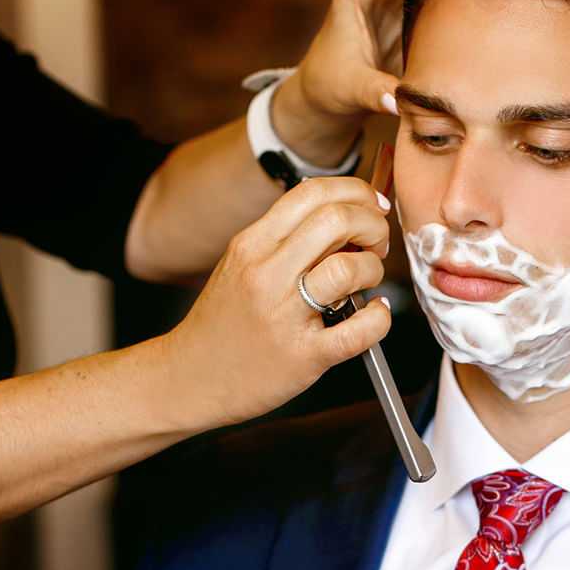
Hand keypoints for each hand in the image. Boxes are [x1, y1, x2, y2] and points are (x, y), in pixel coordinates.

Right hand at [156, 177, 392, 431]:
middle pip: (337, 220)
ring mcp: (285, 315)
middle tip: (376, 244)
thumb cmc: (223, 322)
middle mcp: (267, 273)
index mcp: (253, 244)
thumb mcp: (241, 264)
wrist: (189, 376)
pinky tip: (374, 314)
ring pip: (348, 269)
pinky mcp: (304, 356)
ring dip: (373, 269)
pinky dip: (379, 319)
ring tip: (367, 280)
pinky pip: (360, 330)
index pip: (313, 192)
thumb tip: (345, 217)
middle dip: (373, 225)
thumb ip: (287, 239)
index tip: (371, 207)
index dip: (355, 192)